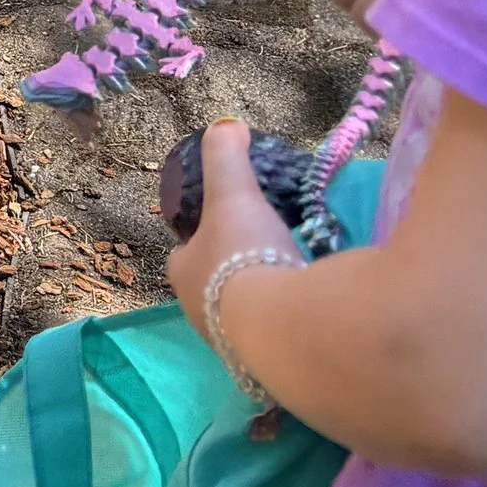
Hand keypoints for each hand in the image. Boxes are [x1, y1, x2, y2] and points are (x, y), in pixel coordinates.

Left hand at [165, 120, 303, 338]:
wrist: (280, 326)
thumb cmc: (244, 255)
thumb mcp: (233, 194)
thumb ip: (226, 157)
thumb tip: (226, 124)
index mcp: (182, 274)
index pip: (182, 253)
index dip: (199, 239)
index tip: (224, 227)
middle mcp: (198, 313)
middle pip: (211, 285)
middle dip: (231, 270)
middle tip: (262, 251)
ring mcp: (231, 342)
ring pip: (240, 312)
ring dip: (258, 296)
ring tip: (287, 275)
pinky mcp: (265, 362)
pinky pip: (270, 333)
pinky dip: (282, 319)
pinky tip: (304, 306)